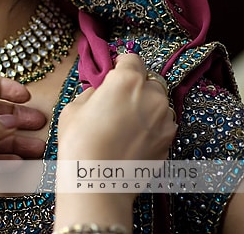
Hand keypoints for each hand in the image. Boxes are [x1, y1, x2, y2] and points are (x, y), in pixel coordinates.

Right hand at [53, 53, 177, 231]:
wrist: (98, 183)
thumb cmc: (80, 142)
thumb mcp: (74, 108)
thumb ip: (92, 93)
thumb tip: (100, 93)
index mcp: (127, 81)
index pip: (132, 59)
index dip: (121, 64)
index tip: (115, 72)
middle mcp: (152, 96)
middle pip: (149, 81)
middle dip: (137, 87)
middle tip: (118, 101)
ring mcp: (165, 121)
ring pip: (159, 104)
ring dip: (146, 107)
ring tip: (126, 123)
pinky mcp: (169, 142)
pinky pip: (162, 126)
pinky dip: (151, 127)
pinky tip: (133, 139)